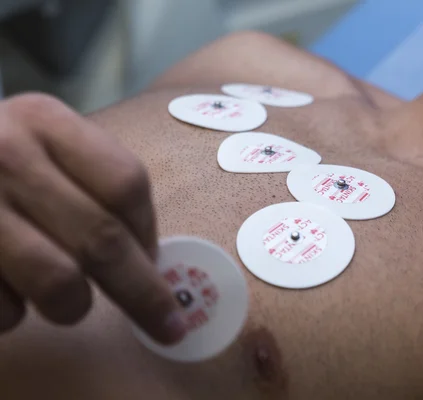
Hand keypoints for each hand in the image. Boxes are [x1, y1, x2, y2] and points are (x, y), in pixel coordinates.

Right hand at [0, 93, 186, 343]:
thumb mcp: (40, 141)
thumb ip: (92, 182)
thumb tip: (147, 257)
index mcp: (44, 121)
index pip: (126, 183)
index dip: (148, 232)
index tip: (156, 260)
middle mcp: (6, 156)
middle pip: (102, 239)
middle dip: (144, 294)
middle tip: (168, 324)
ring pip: (58, 282)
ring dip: (75, 305)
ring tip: (67, 299)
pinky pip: (5, 309)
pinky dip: (16, 314)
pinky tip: (7, 289)